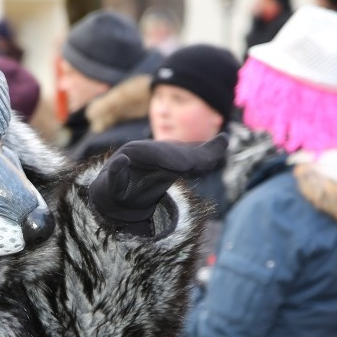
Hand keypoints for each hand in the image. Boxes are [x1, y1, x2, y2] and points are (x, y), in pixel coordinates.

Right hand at [89, 135, 227, 232]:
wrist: (115, 197)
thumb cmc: (147, 178)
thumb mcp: (175, 167)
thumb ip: (200, 155)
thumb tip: (227, 139)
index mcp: (157, 152)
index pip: (178, 153)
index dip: (193, 157)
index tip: (208, 163)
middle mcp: (141, 153)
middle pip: (161, 153)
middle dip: (176, 157)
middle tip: (191, 165)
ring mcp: (124, 164)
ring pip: (140, 157)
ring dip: (156, 159)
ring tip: (174, 165)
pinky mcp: (110, 180)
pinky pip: (114, 173)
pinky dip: (117, 168)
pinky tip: (121, 162)